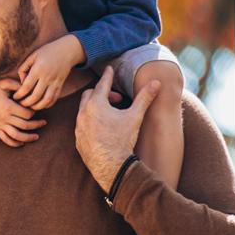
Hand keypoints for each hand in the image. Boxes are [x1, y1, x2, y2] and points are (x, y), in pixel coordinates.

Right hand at [0, 78, 44, 147]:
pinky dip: (13, 143)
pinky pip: (5, 139)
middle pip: (24, 125)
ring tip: (36, 136)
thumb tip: (30, 88)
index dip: (34, 112)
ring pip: (16, 136)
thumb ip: (18, 85)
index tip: (36, 108)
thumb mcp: (4, 83)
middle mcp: (4, 118)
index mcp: (8, 107)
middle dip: (36, 125)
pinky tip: (22, 143)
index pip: (27, 114)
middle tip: (44, 122)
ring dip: (28, 138)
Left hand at [12, 35, 83, 110]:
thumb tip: (21, 82)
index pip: (27, 87)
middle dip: (26, 103)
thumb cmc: (47, 52)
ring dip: (37, 106)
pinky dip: (47, 105)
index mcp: (38, 69)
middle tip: (21, 104)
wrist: (67, 51)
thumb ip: (24, 68)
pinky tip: (40, 104)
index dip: (19, 94)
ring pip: (46, 100)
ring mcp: (55, 82)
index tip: (15, 97)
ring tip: (30, 106)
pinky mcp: (60, 85)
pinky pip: (54, 99)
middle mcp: (47, 77)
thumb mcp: (32, 56)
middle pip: (36, 96)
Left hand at [75, 67, 158, 192]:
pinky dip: (90, 122)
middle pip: (89, 95)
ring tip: (110, 113)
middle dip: (102, 92)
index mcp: (96, 104)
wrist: (111, 166)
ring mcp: (79, 127)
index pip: (102, 84)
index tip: (109, 69)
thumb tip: (156, 82)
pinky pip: (82, 125)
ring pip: (83, 110)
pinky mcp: (78, 140)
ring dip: (95, 107)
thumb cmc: (123, 140)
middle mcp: (83, 113)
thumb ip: (144, 98)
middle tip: (117, 98)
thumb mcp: (135, 116)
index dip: (108, 76)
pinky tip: (102, 128)